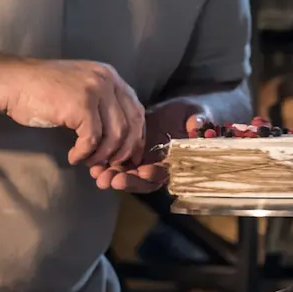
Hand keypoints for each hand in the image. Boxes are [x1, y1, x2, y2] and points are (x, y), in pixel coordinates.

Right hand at [2, 59, 144, 167]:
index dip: (135, 137)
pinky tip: (73, 156)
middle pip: (131, 124)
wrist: (13, 82)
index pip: (136, 110)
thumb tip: (120, 138)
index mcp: (110, 75)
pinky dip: (84, 153)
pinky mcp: (81, 105)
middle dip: (123, 151)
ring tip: (88, 162)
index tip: (128, 157)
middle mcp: (107, 80)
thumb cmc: (42, 91)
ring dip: (102, 155)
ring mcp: (95, 91)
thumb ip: (102, 104)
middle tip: (109, 166)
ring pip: (114, 135)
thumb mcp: (81, 88)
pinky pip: (92, 140)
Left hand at [90, 104, 211, 193]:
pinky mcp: (130, 156)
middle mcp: (160, 167)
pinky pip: (118, 166)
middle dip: (128, 181)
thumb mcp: (197, 113)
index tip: (143, 170)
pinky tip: (94, 166)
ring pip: (129, 176)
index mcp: (178, 160)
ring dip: (113, 177)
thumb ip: (197, 121)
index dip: (154, 174)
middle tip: (112, 179)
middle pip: (144, 181)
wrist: (177, 110)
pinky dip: (106, 168)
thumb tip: (196, 128)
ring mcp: (144, 163)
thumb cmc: (191, 113)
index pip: (166, 173)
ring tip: (99, 174)